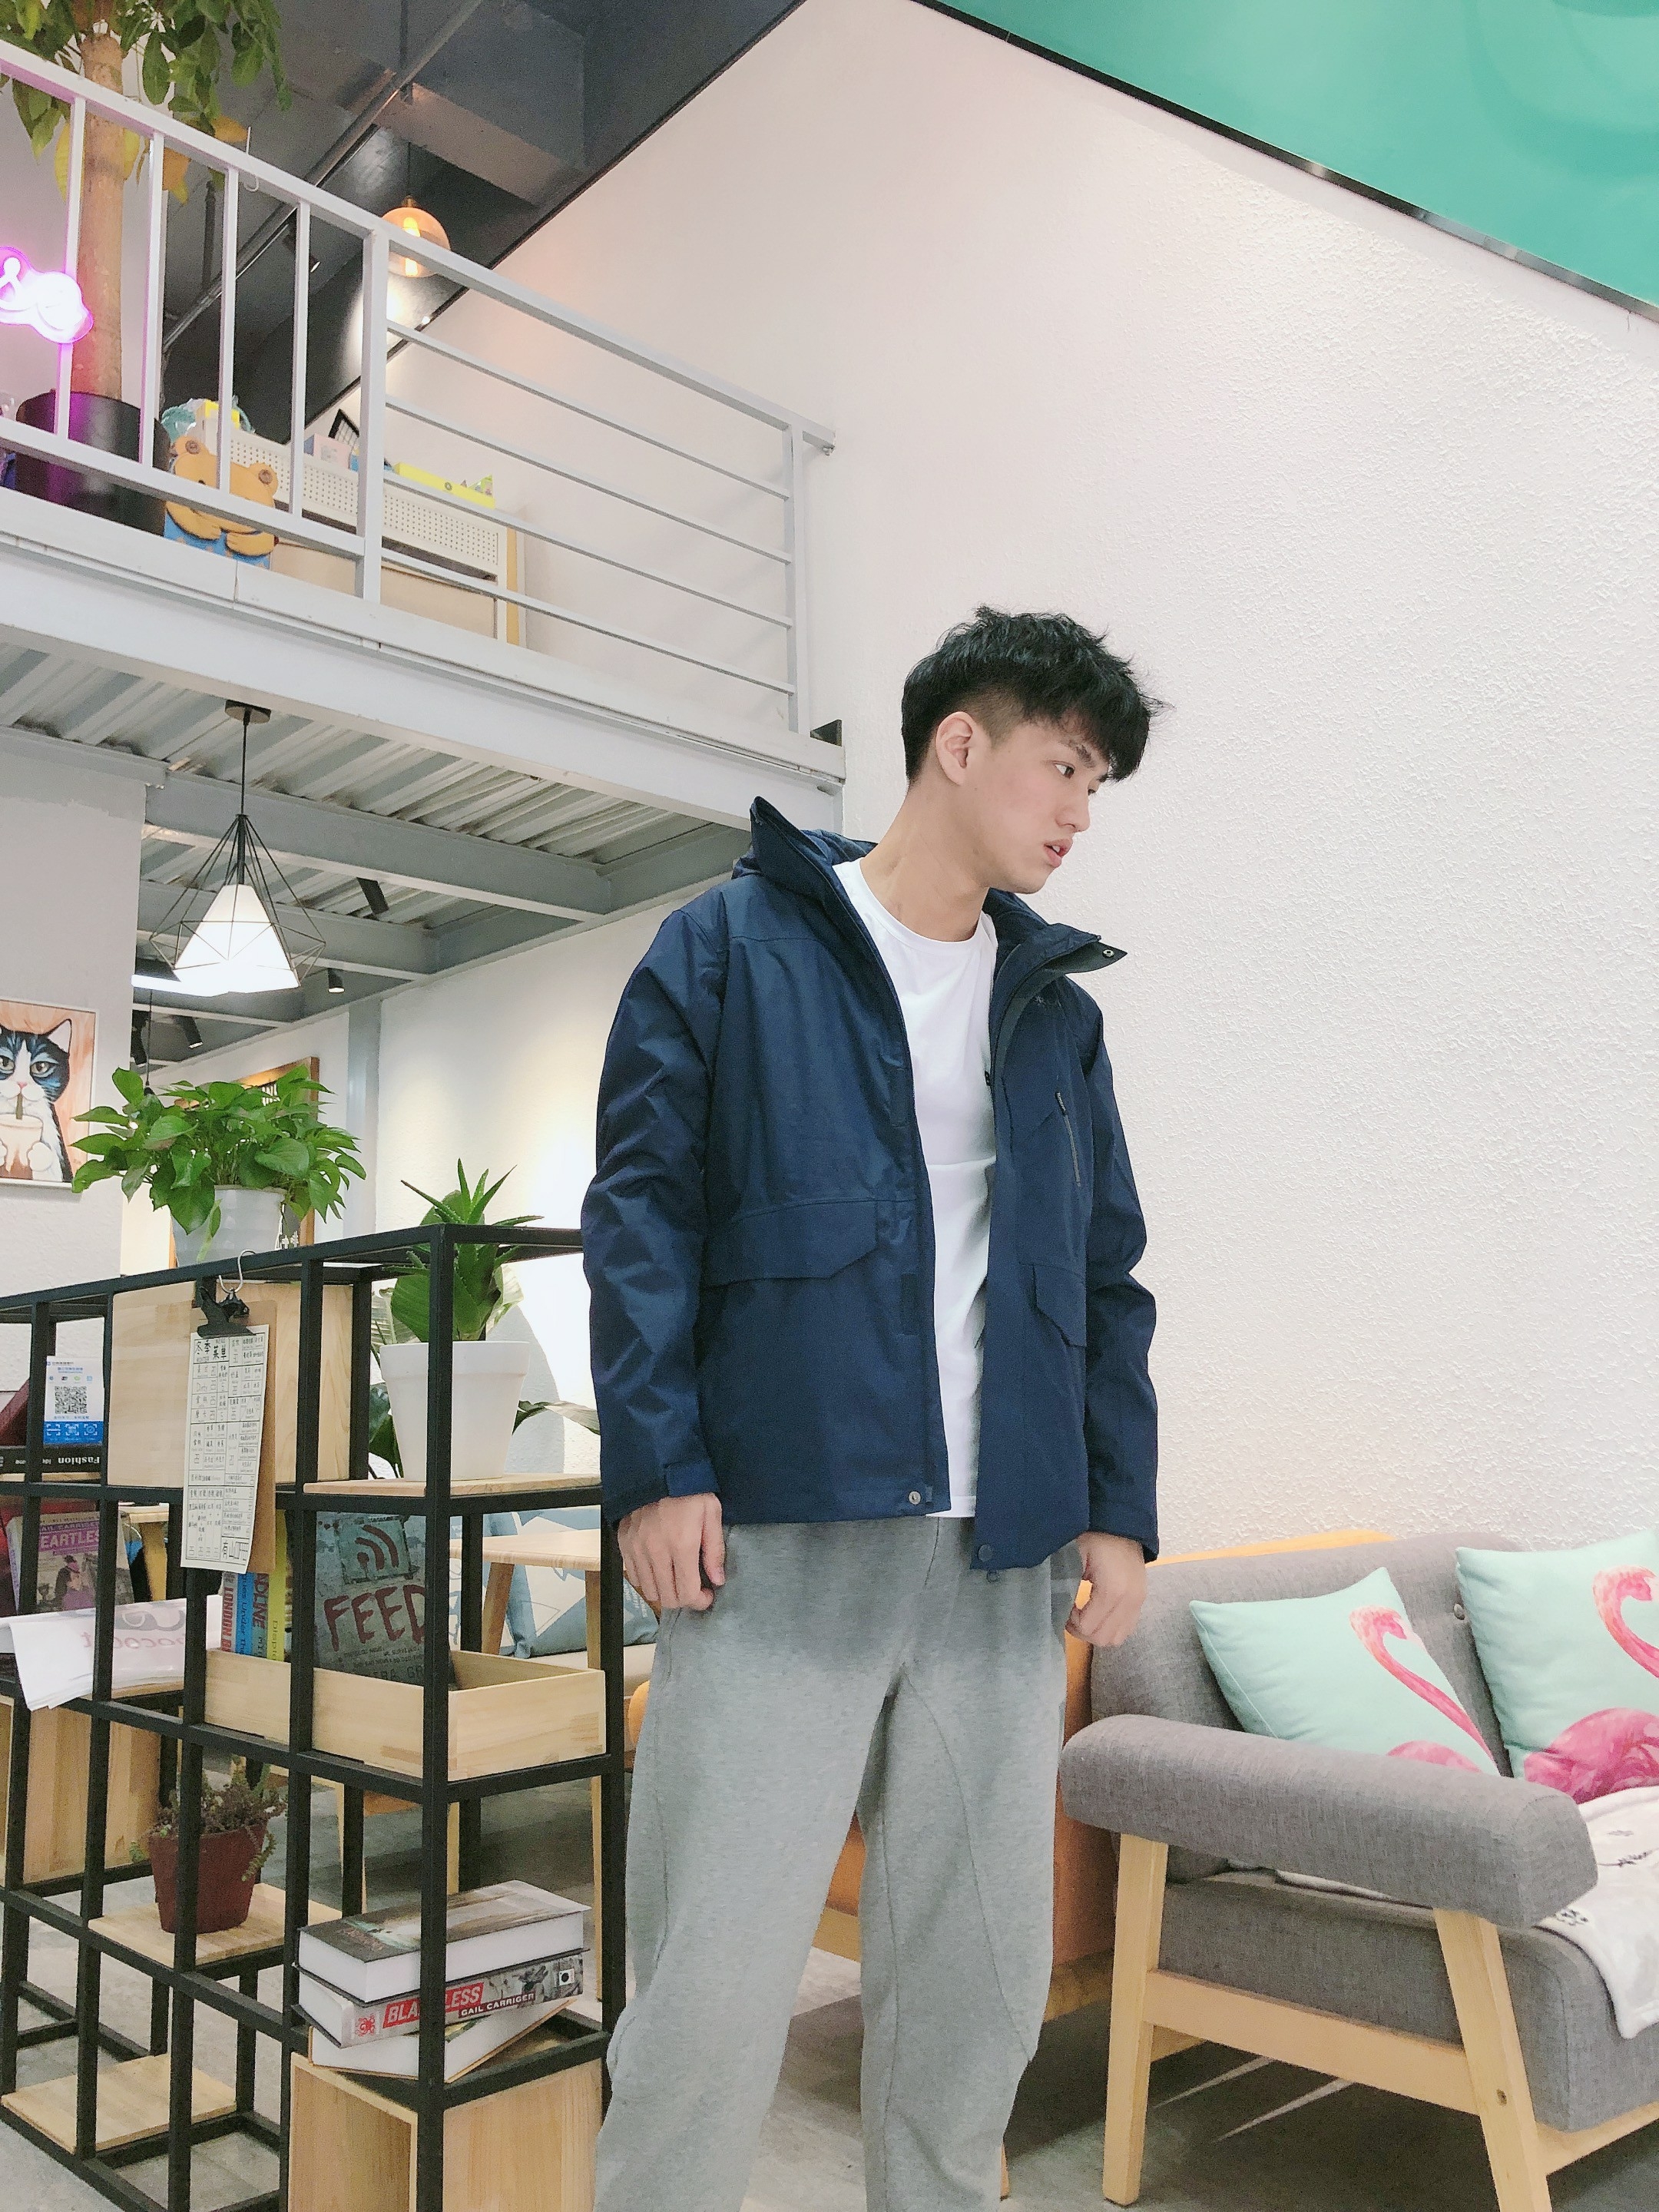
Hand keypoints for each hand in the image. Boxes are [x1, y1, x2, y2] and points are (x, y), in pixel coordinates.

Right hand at [619, 1493, 724, 1611]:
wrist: (656, 1469)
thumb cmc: (690, 1491)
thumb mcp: (711, 1514)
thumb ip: (715, 1550)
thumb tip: (717, 1581)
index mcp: (681, 1545)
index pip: (687, 1593)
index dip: (700, 1601)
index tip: (707, 1595)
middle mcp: (655, 1552)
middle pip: (667, 1597)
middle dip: (684, 1599)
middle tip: (694, 1588)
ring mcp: (636, 1549)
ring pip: (649, 1591)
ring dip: (665, 1591)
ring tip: (676, 1578)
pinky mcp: (623, 1544)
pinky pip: (634, 1576)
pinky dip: (648, 1580)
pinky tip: (659, 1568)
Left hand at [1068, 1532, 1147, 1647]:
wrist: (1123, 1524)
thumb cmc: (1096, 1537)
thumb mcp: (1075, 1556)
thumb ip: (1065, 1582)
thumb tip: (1054, 1604)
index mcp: (1112, 1590)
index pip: (1088, 1627)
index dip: (1071, 1622)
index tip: (1064, 1607)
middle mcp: (1129, 1601)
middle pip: (1103, 1638)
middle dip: (1082, 1631)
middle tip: (1071, 1615)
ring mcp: (1138, 1602)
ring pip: (1117, 1638)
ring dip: (1097, 1632)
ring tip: (1085, 1615)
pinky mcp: (1141, 1601)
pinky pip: (1127, 1628)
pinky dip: (1111, 1627)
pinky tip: (1099, 1612)